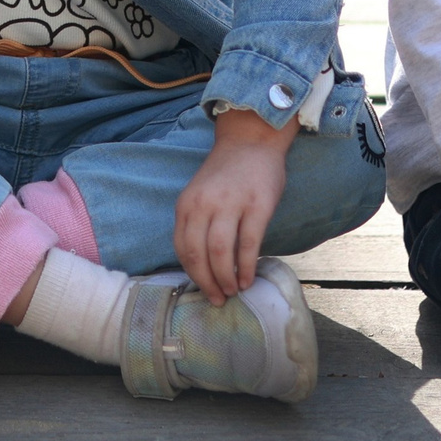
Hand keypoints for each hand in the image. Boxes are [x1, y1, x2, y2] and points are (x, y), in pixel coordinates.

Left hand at [175, 108, 294, 304]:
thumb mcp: (200, 195)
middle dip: (207, 283)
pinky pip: (248, 245)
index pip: (183, 249)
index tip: (201, 288)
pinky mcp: (257, 206)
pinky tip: (247, 279)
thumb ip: (197, 223)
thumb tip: (201, 266)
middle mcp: (204, 204)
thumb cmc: (226, 174)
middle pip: (198, 254)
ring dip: (225, 279)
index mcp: (186, 204)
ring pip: (220, 253)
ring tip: (232, 292)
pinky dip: (246, 267)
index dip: (192, 274)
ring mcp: (231, 204)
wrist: (252, 141)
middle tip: (217, 299)